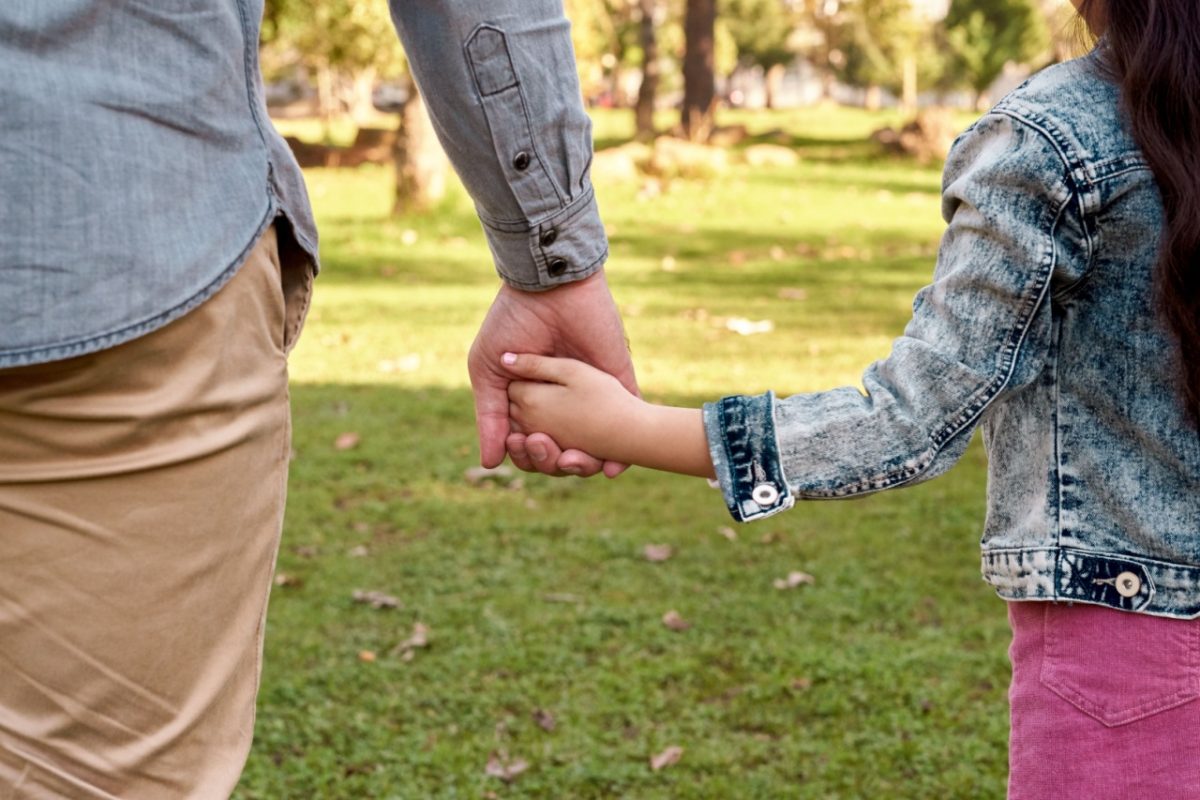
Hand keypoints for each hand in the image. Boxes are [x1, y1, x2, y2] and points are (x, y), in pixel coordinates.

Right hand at [467, 271, 637, 475]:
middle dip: (550, 462)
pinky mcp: (619, 383)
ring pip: (592, 449)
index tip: (520, 444)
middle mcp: (561, 405)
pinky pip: (627, 424)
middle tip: (542, 447)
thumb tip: (490, 464)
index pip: (529, 446)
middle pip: (559, 454)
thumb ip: (490, 417)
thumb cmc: (512, 323)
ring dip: (582, 466)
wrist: (548, 289)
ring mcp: (591, 396)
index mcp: (530, 402)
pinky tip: (614, 469)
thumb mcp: (489, 372)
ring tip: (570, 461)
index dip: (525, 455)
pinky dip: (623, 455)